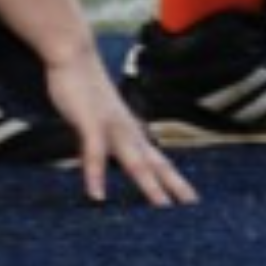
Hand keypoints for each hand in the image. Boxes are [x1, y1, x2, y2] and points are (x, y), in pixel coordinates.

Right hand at [44, 46, 198, 206]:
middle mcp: (128, 130)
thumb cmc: (86, 93)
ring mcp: (111, 126)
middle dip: (173, 186)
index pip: (159, 160)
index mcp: (131, 132)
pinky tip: (96, 197)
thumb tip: (112, 159)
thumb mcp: (99, 123)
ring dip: (147, 184)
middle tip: (192, 207)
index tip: (191, 201)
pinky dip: (95, 175)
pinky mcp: (90, 121)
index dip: (174, 180)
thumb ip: (105, 143)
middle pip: (155, 163)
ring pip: (133, 159)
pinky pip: (94, 152)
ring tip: (160, 207)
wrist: (74, 58)